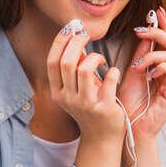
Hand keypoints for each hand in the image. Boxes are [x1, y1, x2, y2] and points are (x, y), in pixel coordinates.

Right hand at [46, 26, 124, 144]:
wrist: (101, 138)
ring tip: (100, 60)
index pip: (52, 62)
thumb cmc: (89, 108)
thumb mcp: (76, 89)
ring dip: (94, 57)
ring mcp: (85, 104)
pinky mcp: (103, 108)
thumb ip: (74, 67)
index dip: (60, 42)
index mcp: (58, 92)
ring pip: (84, 70)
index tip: (71, 28)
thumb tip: (75, 38)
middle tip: (86, 35)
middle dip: (76, 43)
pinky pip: (108, 81)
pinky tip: (113, 72)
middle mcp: (68, 98)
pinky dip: (112, 71)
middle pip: (67, 63)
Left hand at [117, 8, 165, 142]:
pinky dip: (162, 67)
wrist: (128, 126)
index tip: (155, 10)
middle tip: (141, 30)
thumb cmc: (128, 102)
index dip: (162, 24)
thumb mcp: (132, 72)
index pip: (164, 39)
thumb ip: (140, 54)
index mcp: (158, 63)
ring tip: (139, 65)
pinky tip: (149, 74)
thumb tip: (144, 31)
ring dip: (154, 54)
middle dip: (158, 32)